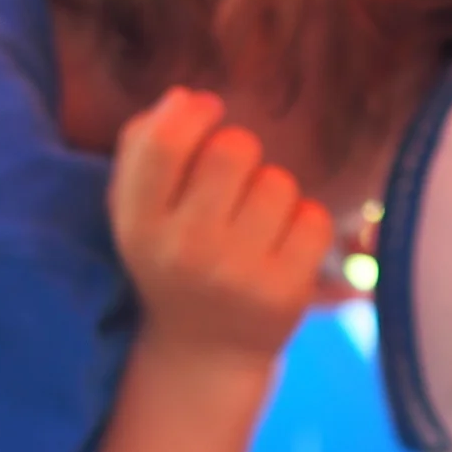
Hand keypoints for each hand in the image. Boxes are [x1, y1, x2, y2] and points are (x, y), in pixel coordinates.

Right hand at [111, 88, 333, 363]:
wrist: (204, 354)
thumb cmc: (172, 260)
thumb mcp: (137, 211)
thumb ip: (144, 146)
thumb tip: (185, 97)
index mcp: (139, 225)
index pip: (165, 142)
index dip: (194, 112)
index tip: (208, 113)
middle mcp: (185, 251)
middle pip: (234, 150)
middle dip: (240, 152)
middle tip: (233, 185)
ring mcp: (237, 276)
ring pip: (278, 182)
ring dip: (273, 192)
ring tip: (254, 225)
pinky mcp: (285, 295)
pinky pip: (314, 218)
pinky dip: (304, 224)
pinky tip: (281, 248)